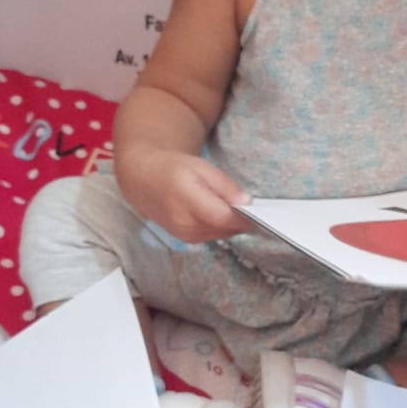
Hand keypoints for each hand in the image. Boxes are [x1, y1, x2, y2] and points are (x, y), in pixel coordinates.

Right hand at [120, 147, 251, 242]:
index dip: (246, 217)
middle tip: (248, 205)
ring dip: (231, 223)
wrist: (145, 180)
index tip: (261, 211)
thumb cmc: (173, 169)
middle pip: (227, 229)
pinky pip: (214, 235)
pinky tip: (218, 212)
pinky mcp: (187, 240)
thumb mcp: (202, 168)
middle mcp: (185, 224)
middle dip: (241, 219)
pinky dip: (221, 226)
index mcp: (188, 202)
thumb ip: (226, 188)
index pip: (225, 218)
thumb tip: (247, 204)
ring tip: (230, 205)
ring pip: (223, 234)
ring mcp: (185, 236)